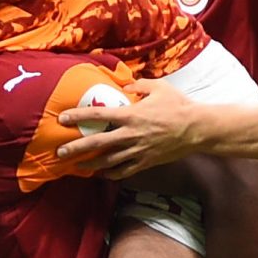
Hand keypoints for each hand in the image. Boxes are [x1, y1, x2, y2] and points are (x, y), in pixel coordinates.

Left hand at [55, 79, 196, 175]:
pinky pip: (124, 171)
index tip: (62, 118)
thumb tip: (124, 83)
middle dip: (77, 148)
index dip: (78, 116)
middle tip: (60, 152)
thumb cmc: (178, 105)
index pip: (98, 114)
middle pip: (98, 143)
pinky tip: (101, 173)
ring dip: (90, 164)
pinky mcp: (146, 162)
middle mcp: (131, 134)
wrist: (197, 129)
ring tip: (76, 165)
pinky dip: (111, 173)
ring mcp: (138, 151)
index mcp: (131, 114)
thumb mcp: (158, 87)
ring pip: (108, 160)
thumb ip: (138, 84)